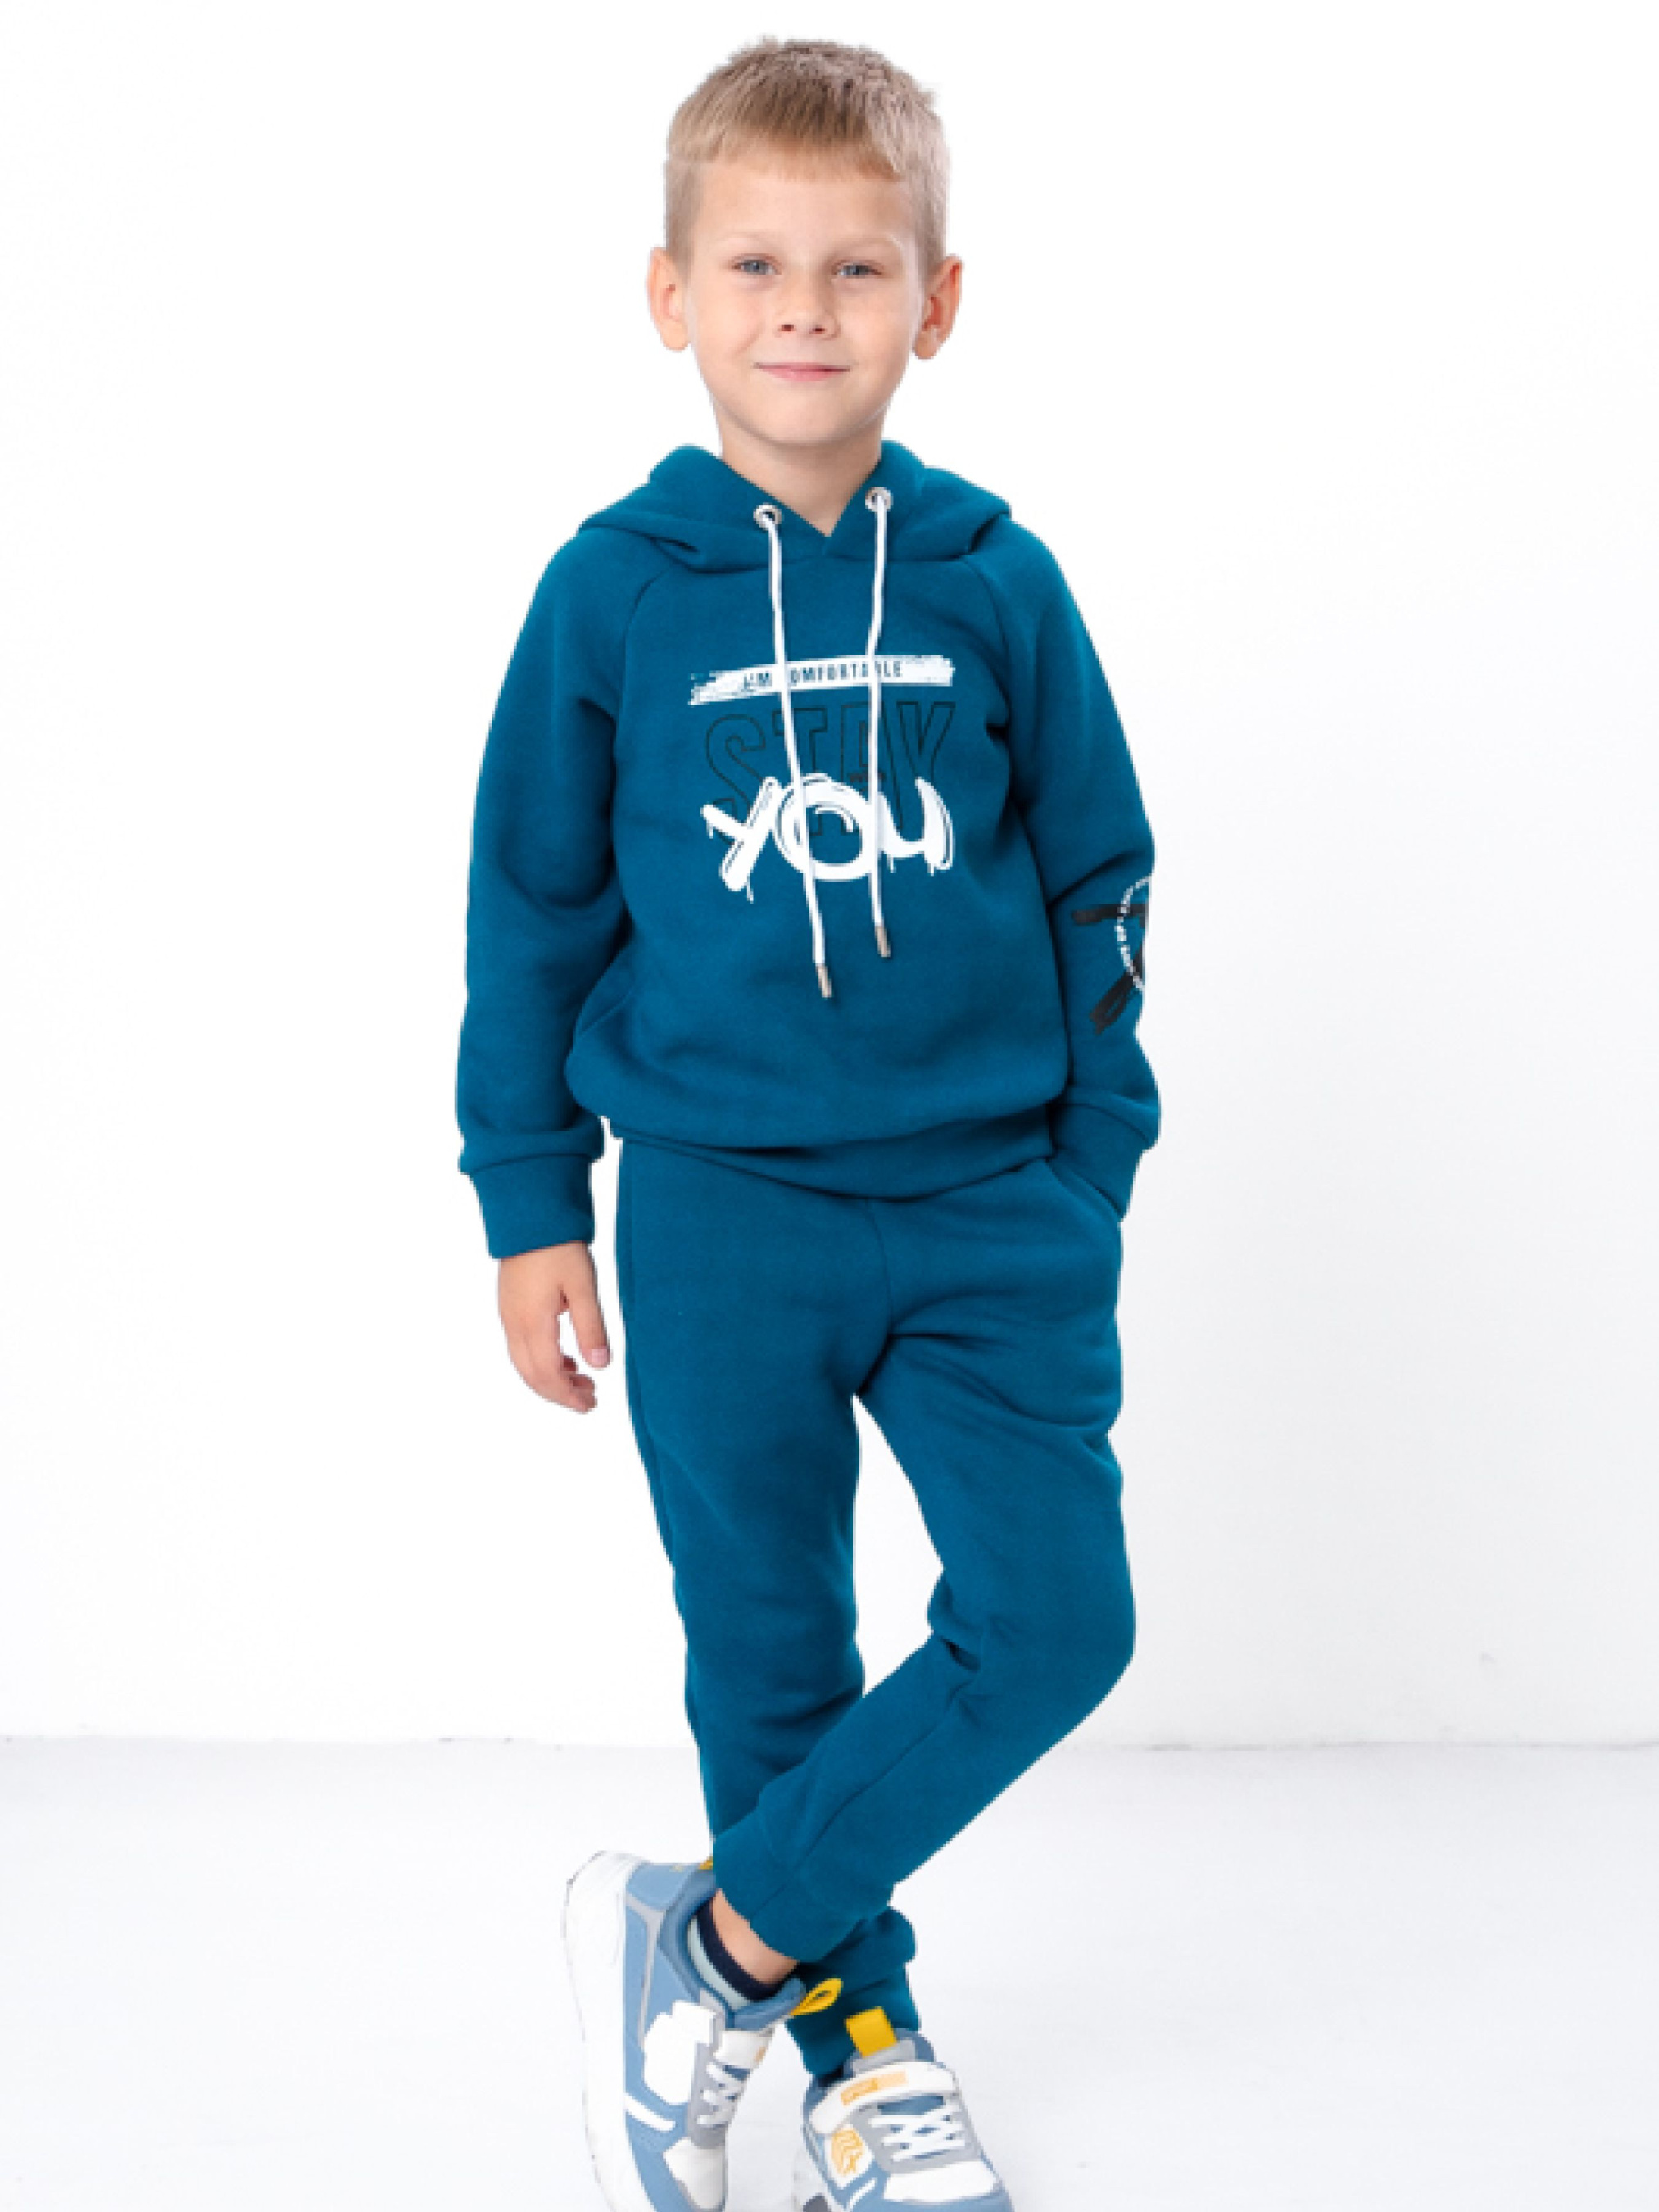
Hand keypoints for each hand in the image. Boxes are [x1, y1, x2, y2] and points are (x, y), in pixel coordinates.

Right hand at [497, 1242, 611, 1412]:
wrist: (529, 1216)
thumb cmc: (558, 1248)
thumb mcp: (583, 1287)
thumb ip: (591, 1328)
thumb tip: (600, 1366)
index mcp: (533, 1324)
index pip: (548, 1375)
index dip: (568, 1396)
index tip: (591, 1404)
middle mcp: (515, 1325)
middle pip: (533, 1376)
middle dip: (560, 1394)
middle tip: (590, 1401)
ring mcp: (509, 1317)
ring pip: (525, 1364)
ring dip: (551, 1379)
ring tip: (582, 1382)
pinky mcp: (510, 1308)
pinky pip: (522, 1348)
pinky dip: (543, 1362)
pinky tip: (565, 1359)